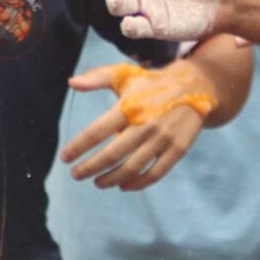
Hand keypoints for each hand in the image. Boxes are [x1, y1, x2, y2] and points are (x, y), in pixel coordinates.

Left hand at [60, 61, 215, 189]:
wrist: (195, 86)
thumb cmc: (151, 83)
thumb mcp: (124, 74)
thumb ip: (96, 78)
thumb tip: (71, 83)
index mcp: (129, 106)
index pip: (97, 131)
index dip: (78, 147)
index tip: (65, 158)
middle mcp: (145, 124)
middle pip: (112, 155)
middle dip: (90, 168)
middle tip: (76, 175)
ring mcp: (163, 139)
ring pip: (132, 168)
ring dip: (111, 179)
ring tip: (98, 182)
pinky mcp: (178, 150)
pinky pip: (155, 173)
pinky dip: (138, 184)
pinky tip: (123, 185)